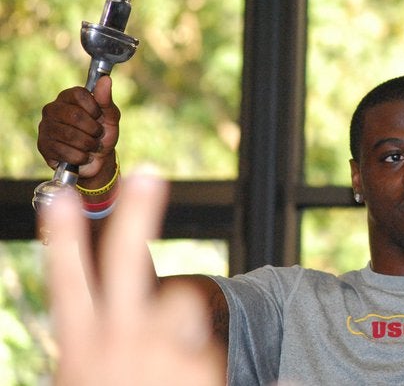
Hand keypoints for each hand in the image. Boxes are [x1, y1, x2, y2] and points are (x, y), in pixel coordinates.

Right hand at [37, 76, 119, 178]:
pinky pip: (64, 151)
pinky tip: (83, 156)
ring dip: (89, 144)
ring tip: (92, 146)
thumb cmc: (102, 134)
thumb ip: (106, 100)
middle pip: (75, 115)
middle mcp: (52, 109)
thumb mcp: (110, 118)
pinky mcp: (43, 146)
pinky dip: (81, 157)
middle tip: (98, 135)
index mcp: (68, 97)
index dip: (94, 108)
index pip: (79, 94)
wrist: (97, 160)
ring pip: (70, 135)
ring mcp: (45, 127)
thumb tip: (106, 79)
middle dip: (93, 129)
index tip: (99, 116)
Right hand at [43, 173, 224, 385]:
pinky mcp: (198, 362)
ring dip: (181, 317)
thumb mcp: (95, 373)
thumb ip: (103, 337)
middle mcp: (116, 343)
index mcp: (83, 347)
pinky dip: (202, 360)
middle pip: (124, 262)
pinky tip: (198, 381)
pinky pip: (206, 343)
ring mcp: (158, 352)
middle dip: (135, 214)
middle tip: (147, 175)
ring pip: (180, 299)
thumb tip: (129, 297)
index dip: (63, 240)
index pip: (69, 284)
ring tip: (169, 363)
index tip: (60, 199)